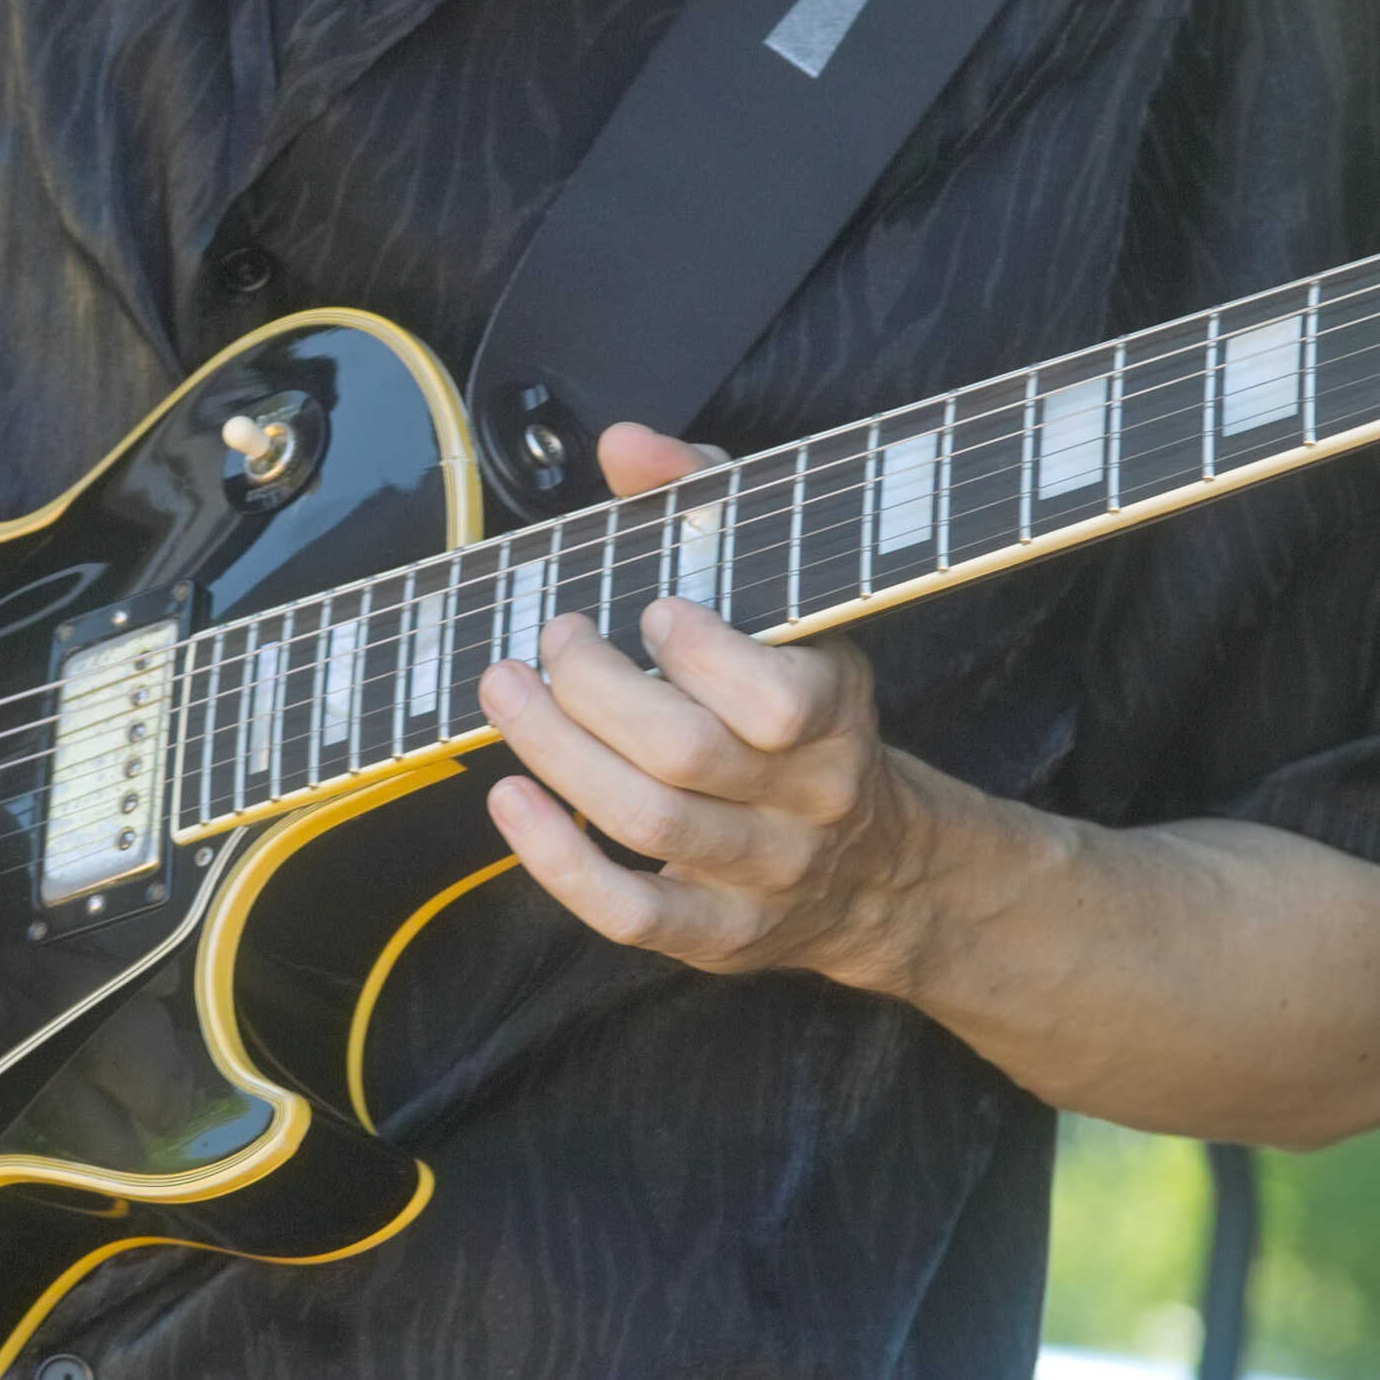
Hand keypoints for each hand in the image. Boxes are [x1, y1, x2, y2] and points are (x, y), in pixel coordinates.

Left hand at [475, 424, 933, 992]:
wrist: (876, 869)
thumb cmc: (803, 704)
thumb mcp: (785, 599)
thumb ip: (706, 504)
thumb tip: (624, 444)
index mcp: (837, 713)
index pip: (777, 702)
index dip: (697, 653)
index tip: (648, 611)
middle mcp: (806, 801)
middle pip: (685, 754)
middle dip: (592, 688)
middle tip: (549, 641)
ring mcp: (760, 878)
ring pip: (647, 825)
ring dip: (555, 754)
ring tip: (503, 691)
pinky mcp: (712, 936)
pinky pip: (627, 913)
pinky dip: (554, 859)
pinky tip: (508, 797)